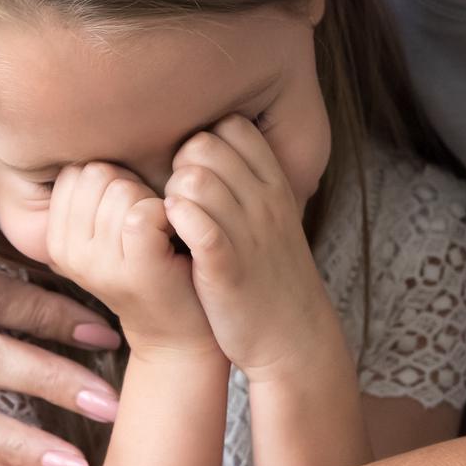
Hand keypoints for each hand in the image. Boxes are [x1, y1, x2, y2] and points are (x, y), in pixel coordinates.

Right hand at [44, 162, 214, 358]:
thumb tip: (87, 126)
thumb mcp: (108, 229)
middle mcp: (65, 252)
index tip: (129, 214)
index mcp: (53, 237)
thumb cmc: (153, 265)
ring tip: (161, 235)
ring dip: (153, 201)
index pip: (76, 171)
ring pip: (121, 188)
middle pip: (96, 173)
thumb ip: (93, 189)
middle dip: (131, 187)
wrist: (180, 332)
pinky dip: (169, 214)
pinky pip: (144, 210)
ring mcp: (96, 263)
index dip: (113, 181)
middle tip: (149, 226)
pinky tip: (174, 237)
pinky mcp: (132, 268)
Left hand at [162, 116, 338, 377]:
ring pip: (194, 178)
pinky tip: (171, 235)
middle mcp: (265, 201)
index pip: (233, 126)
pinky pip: (194, 221)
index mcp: (276, 185)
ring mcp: (248, 232)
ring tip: (171, 220)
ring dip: (171, 194)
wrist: (294, 339)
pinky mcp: (226, 266)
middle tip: (176, 198)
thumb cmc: (271, 275)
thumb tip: (209, 149)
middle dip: (180, 165)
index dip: (205, 140)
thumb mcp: (274, 218)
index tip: (196, 172)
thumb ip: (249, 182)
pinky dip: (175, 220)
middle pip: (204, 144)